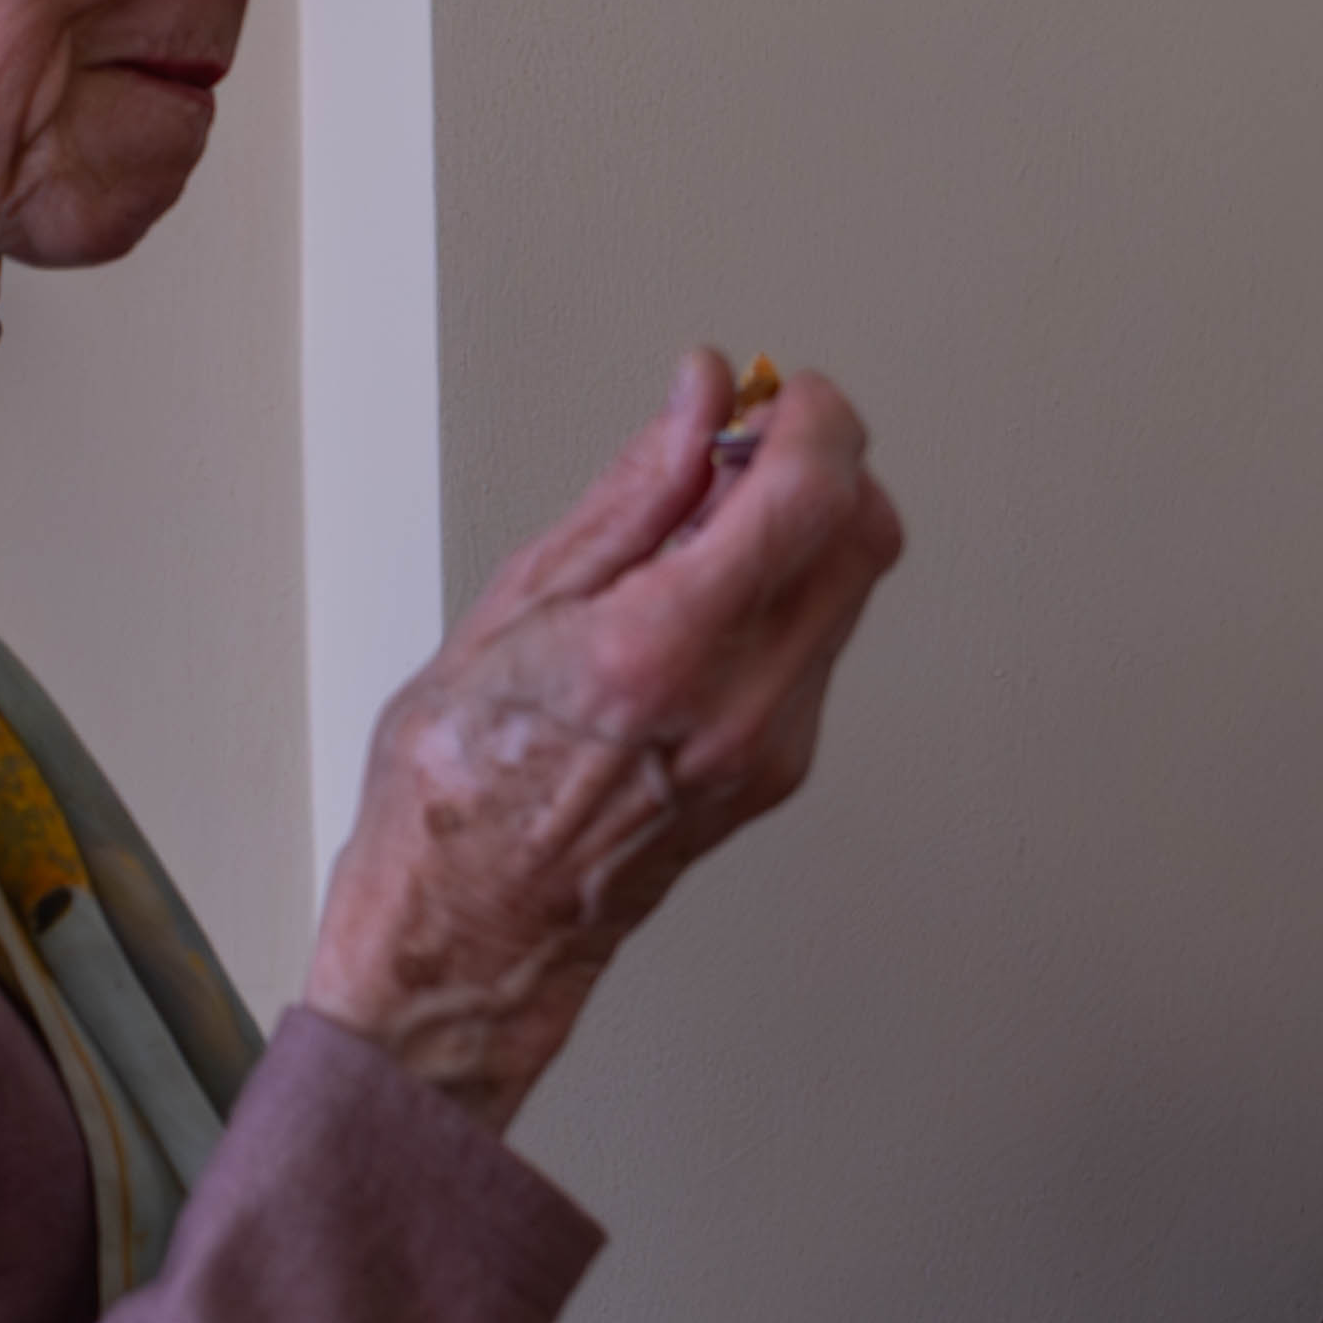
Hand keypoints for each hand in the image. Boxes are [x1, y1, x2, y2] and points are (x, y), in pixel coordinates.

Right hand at [309, 353, 905, 1126]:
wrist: (469, 930)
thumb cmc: (457, 785)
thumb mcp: (518, 607)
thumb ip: (634, 495)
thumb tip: (698, 401)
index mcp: (660, 649)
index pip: (811, 494)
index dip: (815, 417)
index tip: (779, 392)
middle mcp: (739, 703)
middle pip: (865, 534)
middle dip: (822, 462)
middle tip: (742, 444)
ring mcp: (771, 745)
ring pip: (852, 589)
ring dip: (804, 527)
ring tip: (700, 527)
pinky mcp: (779, 769)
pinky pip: (819, 645)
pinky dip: (784, 591)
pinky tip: (701, 597)